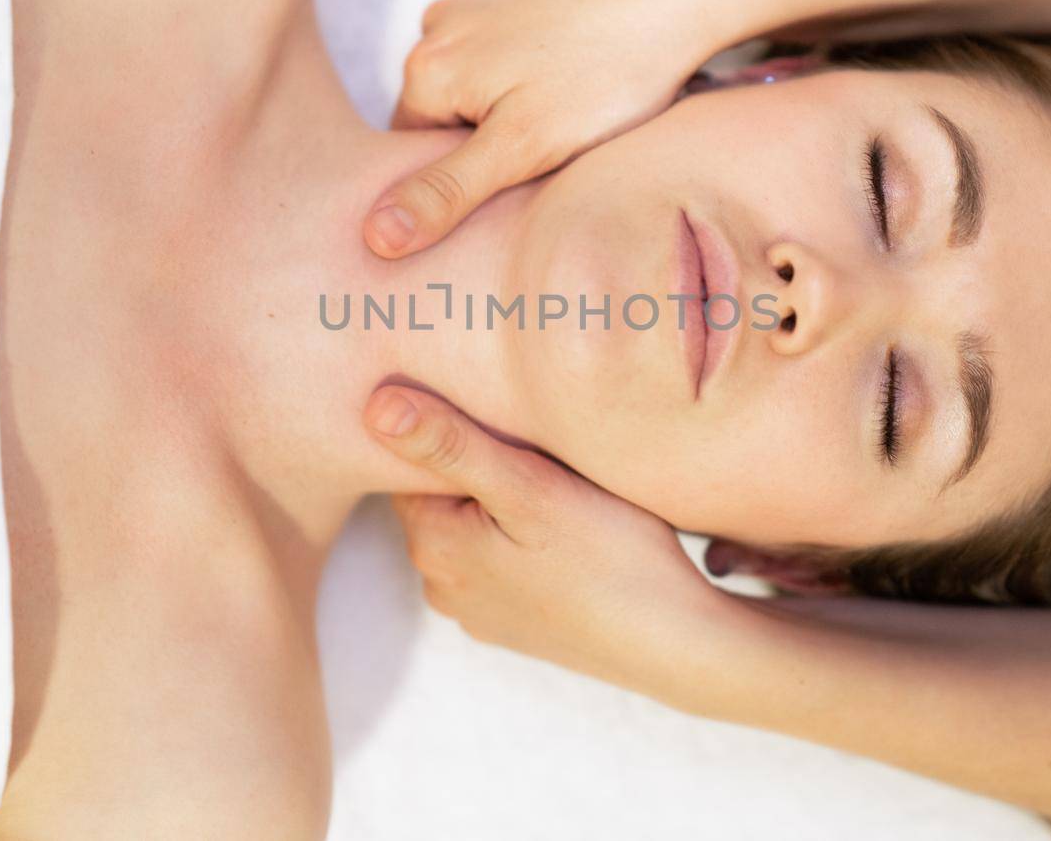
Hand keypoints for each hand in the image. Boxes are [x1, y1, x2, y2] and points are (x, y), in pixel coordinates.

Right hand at [362, 0, 728, 258]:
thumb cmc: (608, 73)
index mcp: (424, 67)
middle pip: (443, 118)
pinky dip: (533, 71)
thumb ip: (446, 192)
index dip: (467, 178)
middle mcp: (436, 24)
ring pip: (475, 86)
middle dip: (488, 140)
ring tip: (573, 108)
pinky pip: (503, 51)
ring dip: (512, 107)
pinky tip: (580, 76)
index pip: (413, 155)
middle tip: (552, 145)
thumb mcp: (522, 149)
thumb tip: (374, 236)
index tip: (521, 175)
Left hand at [362, 384, 726, 703]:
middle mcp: (439, 585)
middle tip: (539, 443)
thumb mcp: (529, 486)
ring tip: (557, 485)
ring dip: (500, 504)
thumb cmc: (610, 556)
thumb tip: (373, 406)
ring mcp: (476, 611)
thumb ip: (451, 444)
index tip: (500, 412)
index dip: (451, 429)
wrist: (677, 644)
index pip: (408, 463)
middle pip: (439, 496)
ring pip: (472, 528)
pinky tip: (567, 533)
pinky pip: (500, 563)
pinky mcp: (513, 626)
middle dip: (475, 466)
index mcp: (431, 544)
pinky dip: (522, 541)